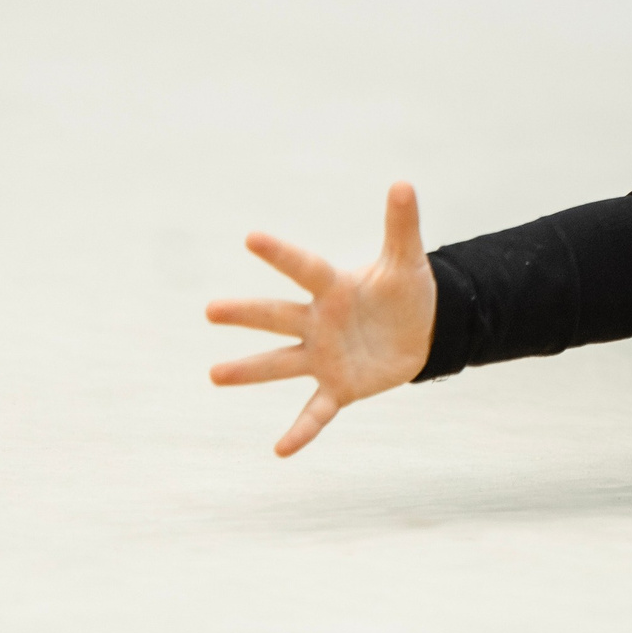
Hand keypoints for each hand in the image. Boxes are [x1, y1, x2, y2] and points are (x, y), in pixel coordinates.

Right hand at [206, 182, 436, 456]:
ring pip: (281, 364)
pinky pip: (315, 412)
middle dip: (247, 313)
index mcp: (334, 289)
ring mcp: (324, 357)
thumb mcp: (407, 261)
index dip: (282, 253)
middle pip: (278, 316)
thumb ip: (402, 225)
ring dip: (250, 371)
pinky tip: (280, 450)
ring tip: (215, 374)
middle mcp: (319, 323)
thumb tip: (403, 182)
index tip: (251, 237)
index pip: (306, 268)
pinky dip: (301, 430)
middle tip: (210, 309)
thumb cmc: (405, 292)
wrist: (420, 331)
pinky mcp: (338, 388)